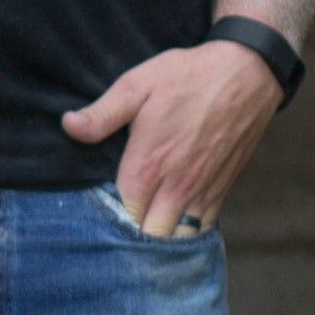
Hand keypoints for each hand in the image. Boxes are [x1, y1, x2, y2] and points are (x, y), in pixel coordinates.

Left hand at [58, 39, 284, 236]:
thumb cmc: (188, 76)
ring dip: (158, 241)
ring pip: (176, 241)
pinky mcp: (221, 190)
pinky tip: (169, 225)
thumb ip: (102, 113)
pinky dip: (184, 234)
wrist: (247, 73)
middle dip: (130, 240)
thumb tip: (68, 126)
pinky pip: (201, 229)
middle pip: (148, 239)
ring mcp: (201, 191)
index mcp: (148, 165)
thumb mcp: (138, 84)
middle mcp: (176, 187)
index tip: (94, 216)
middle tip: (114, 228)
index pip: (120, 218)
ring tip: (140, 232)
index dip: (105, 224)